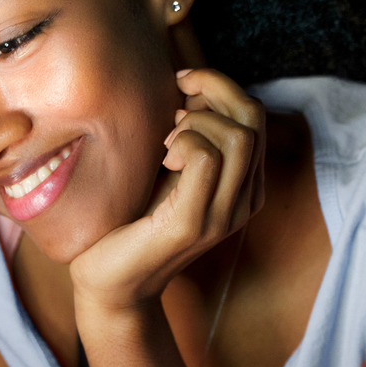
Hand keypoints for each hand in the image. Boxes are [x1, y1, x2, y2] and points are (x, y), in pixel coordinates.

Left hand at [69, 68, 265, 313]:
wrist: (110, 282)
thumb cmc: (131, 220)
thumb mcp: (168, 169)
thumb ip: (189, 134)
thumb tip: (192, 84)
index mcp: (243, 186)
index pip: (255, 116)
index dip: (220, 86)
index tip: (182, 83)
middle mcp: (243, 202)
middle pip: (254, 119)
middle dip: (213, 89)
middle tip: (173, 102)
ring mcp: (223, 216)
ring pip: (239, 136)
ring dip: (198, 121)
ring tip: (167, 139)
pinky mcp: (194, 224)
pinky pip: (207, 159)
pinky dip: (184, 142)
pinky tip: (163, 156)